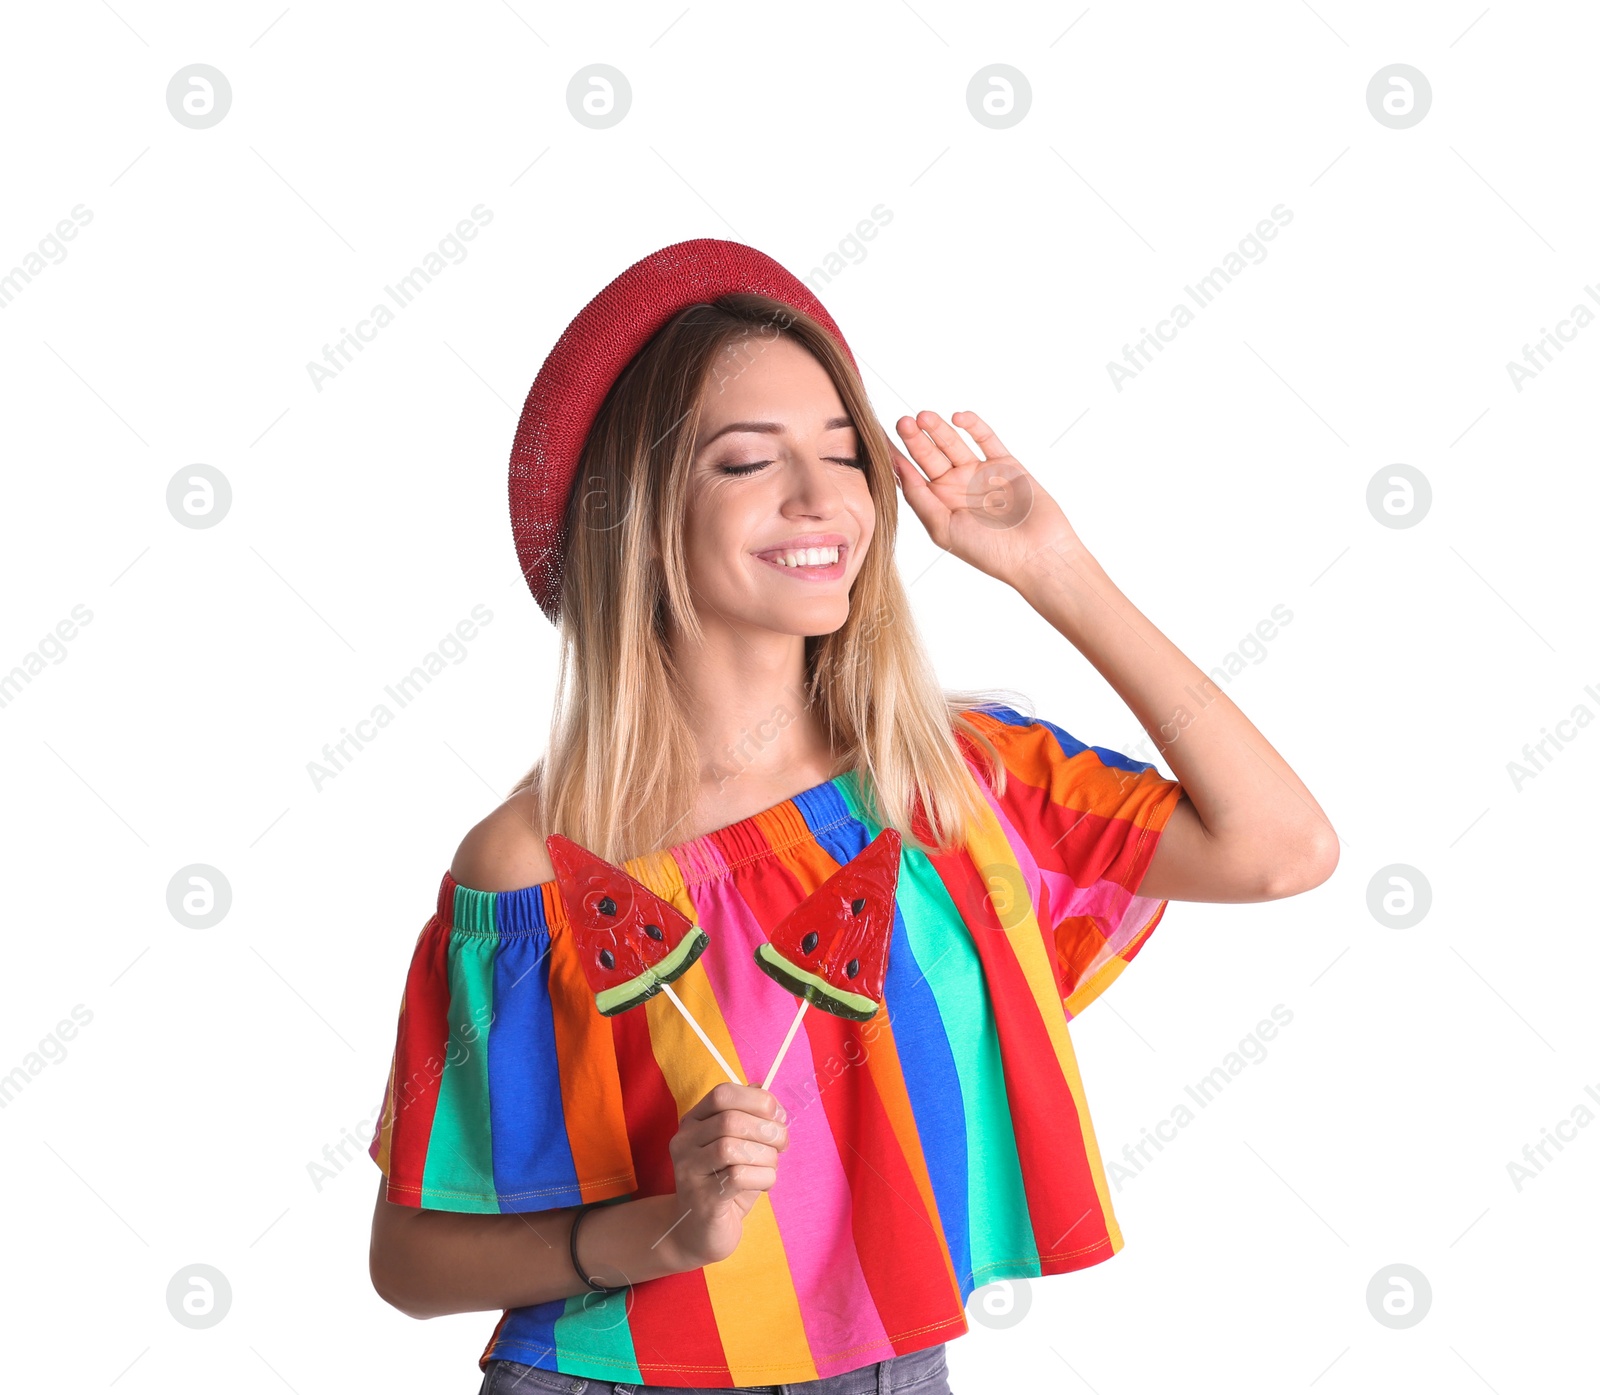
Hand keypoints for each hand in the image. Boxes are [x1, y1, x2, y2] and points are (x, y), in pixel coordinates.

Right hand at [663, 1082, 788, 1269]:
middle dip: (768, 1130)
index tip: (778, 1116)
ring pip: (733, 1147)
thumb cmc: (726, 1184)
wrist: (699, 1233)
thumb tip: (773, 1104)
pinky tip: (764, 1185)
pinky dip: (763, 1177)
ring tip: (770, 1167)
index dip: (757, 1100)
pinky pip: (738, 1177)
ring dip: (766, 1156)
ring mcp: (689, 1171)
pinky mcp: (703, 1200)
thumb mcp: (740, 1146)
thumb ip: (753, 1121)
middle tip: (782, 1144)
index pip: (722, 1094)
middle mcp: (685, 1142)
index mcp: (693, 1122)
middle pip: (731, 1120)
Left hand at [886, 410, 1080, 588]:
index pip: (911, 475)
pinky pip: (986, 439)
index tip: (876, 439)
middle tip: (901, 422)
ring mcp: (981, 473)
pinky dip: (973, 426)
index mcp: (939, 504)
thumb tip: (897, 470)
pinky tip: (958, 417)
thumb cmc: (990, 552)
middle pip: (929, 456)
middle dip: (915, 439)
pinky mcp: (1006, 463)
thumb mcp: (944, 529)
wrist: (1037, 554)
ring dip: (938, 429)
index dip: (896, 457)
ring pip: (954, 443)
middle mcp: (957, 487)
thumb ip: (920, 499)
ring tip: (923, 416)